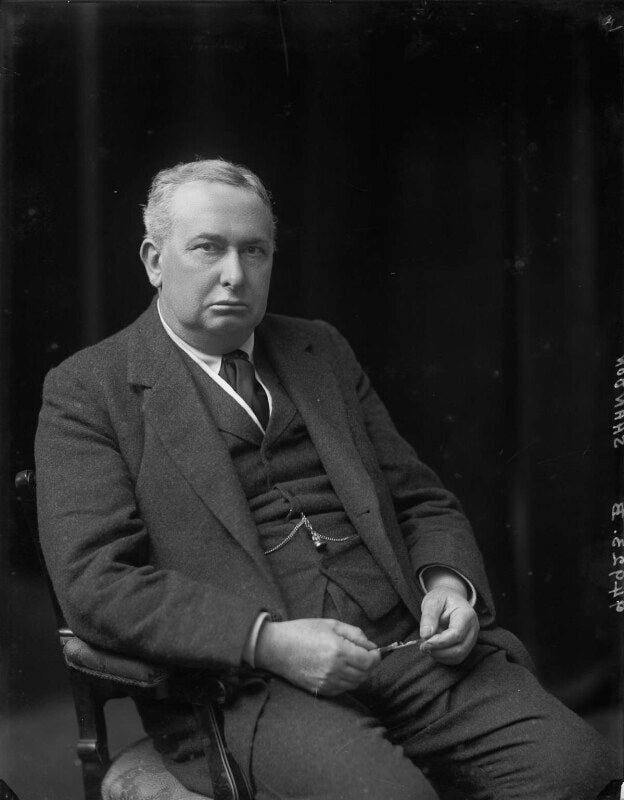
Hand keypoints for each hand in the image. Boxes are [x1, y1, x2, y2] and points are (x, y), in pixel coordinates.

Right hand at [254, 618, 380, 695]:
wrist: (277, 647)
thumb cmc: (303, 631)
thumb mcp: (330, 624)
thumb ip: (354, 633)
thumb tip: (370, 645)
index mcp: (338, 650)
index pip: (368, 661)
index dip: (376, 657)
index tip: (375, 651)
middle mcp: (334, 669)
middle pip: (364, 674)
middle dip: (369, 665)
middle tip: (365, 656)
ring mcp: (327, 682)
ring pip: (354, 684)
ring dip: (359, 674)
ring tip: (352, 662)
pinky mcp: (320, 690)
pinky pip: (342, 690)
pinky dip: (346, 682)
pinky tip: (341, 671)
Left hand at [419, 578, 478, 664]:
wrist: (451, 598)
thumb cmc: (442, 598)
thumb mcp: (432, 601)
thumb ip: (428, 617)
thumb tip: (425, 635)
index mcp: (466, 614)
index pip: (456, 634)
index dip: (439, 642)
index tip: (424, 643)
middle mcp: (473, 628)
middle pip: (459, 648)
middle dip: (439, 651)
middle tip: (423, 647)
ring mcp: (472, 638)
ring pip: (459, 656)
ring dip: (440, 655)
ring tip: (427, 646)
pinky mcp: (467, 645)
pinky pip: (457, 658)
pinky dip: (444, 657)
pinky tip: (434, 649)